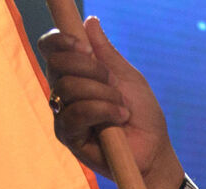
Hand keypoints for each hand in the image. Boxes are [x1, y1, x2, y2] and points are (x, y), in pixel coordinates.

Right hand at [37, 18, 184, 188]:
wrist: (154, 150)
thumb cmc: (143, 116)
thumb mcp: (128, 78)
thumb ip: (107, 53)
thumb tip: (90, 22)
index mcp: (75, 75)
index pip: (51, 49)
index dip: (60, 40)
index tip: (84, 45)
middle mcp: (63, 92)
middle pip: (57, 63)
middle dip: (90, 68)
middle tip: (113, 83)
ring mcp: (63, 114)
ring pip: (67, 87)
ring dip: (102, 93)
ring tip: (122, 108)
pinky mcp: (68, 136)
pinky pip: (75, 113)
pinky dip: (102, 111)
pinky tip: (120, 118)